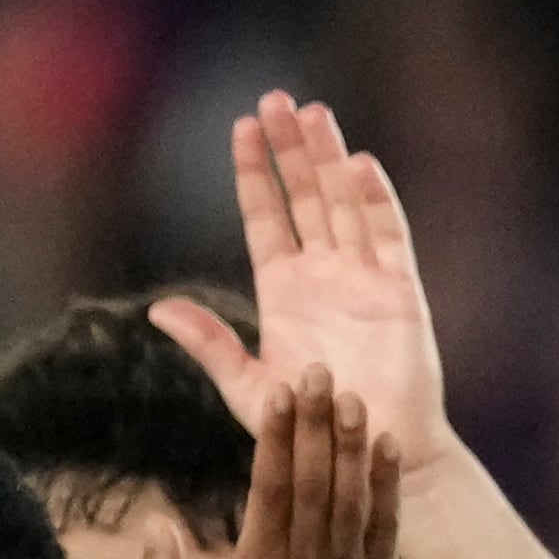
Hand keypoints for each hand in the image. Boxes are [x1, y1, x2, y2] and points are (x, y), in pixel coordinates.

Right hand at [145, 364, 417, 558]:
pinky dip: (387, 484)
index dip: (276, 438)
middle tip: (317, 369)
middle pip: (315, 479)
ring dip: (351, 443)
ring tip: (350, 394)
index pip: (271, 489)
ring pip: (352, 495)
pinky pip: (387, 524)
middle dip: (314, 422)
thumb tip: (154, 529)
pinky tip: (386, 444)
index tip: (277, 392)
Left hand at [152, 92, 458, 475]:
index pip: (266, 217)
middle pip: (304, 196)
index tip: (242, 127)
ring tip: (313, 112)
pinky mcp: (401, 295)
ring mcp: (363, 281)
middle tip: (275, 98)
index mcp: (283, 292)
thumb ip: (210, 344)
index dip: (253, 172)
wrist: (370, 460)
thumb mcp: (248, 388)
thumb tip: (157, 309)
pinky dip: (375, 201)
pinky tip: (359, 165)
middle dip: (289, 148)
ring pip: (343, 204)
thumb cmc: (309, 435)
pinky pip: (389, 237)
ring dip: (329, 159)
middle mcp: (323, 276)